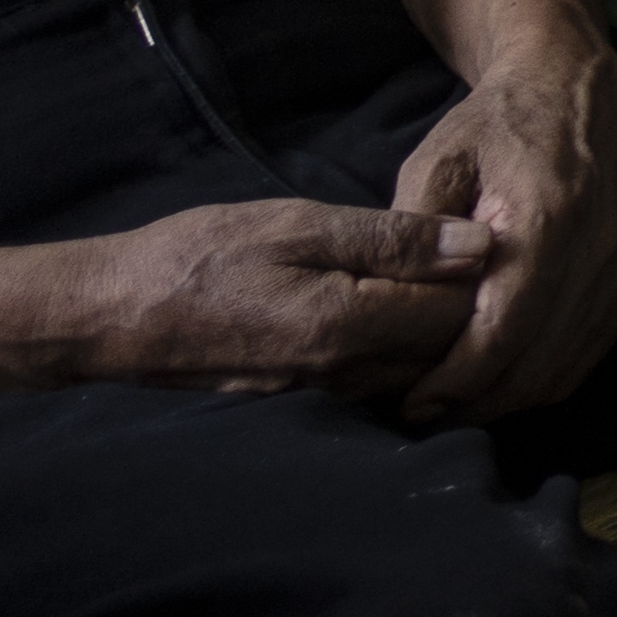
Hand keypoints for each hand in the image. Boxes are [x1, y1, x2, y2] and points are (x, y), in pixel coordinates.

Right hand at [18, 201, 498, 398]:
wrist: (116, 316)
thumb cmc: (202, 256)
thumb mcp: (298, 225)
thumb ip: (391, 239)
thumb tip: (477, 247)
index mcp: (349, 325)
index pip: (458, 314)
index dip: (489, 276)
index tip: (500, 231)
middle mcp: (346, 372)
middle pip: (445, 349)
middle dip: (475, 306)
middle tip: (485, 252)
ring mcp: (324, 389)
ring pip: (414, 366)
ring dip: (439, 327)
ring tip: (449, 271)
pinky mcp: (305, 392)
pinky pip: (378, 374)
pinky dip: (402, 343)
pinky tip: (399, 302)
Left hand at [386, 28, 616, 422]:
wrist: (574, 89)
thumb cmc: (494, 125)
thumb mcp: (435, 161)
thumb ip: (414, 233)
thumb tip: (395, 308)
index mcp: (547, 217)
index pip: (503, 329)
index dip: (455, 380)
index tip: (410, 404)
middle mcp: (596, 250)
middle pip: (534, 365)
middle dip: (474, 404)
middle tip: (421, 415)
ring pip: (564, 371)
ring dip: (505, 402)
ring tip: (453, 406)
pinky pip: (586, 358)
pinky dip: (541, 383)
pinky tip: (498, 384)